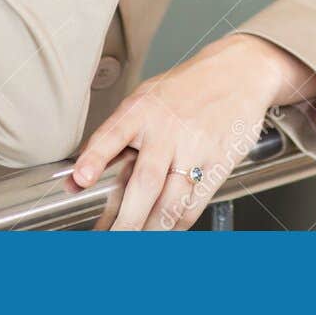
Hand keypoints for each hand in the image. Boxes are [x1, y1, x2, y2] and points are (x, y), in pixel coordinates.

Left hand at [72, 34, 315, 230]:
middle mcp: (168, 129)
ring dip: (150, 230)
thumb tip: (75, 180)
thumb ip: (112, 140)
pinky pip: (194, 204)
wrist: (239, 72)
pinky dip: (176, 224)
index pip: (114, 133)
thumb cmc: (185, 89)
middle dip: (126, 220)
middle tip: (110, 241)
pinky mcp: (219, 163)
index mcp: (143, 110)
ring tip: (135, 242)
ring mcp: (196, 147)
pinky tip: (165, 231)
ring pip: (170, 201)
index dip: (95, 157)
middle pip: (145, 183)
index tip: (81, 179)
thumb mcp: (144, 101)